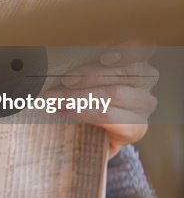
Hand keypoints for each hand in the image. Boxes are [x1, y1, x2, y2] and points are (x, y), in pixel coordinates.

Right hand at [46, 43, 157, 157]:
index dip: (81, 110)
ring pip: (128, 73)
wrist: (114, 109)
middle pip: (115, 94)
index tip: (56, 107)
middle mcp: (144, 104)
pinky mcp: (143, 61)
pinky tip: (105, 57)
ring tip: (68, 77)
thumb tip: (54, 145)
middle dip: (79, 93)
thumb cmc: (95, 127)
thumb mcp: (92, 143)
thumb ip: (81, 143)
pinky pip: (141, 53)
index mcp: (134, 128)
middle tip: (52, 93)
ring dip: (94, 73)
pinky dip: (125, 53)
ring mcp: (146, 82)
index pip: (108, 117)